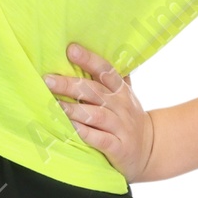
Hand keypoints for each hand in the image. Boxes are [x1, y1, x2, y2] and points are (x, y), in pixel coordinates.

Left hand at [42, 43, 156, 182]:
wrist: (149, 148)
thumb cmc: (128, 118)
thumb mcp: (124, 95)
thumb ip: (112, 77)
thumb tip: (97, 49)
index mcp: (121, 90)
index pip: (106, 70)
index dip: (89, 59)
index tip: (71, 49)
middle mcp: (122, 106)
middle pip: (95, 91)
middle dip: (70, 84)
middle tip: (48, 79)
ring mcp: (121, 127)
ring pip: (96, 115)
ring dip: (75, 110)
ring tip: (55, 105)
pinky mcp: (118, 147)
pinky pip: (101, 139)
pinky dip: (86, 133)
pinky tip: (72, 128)